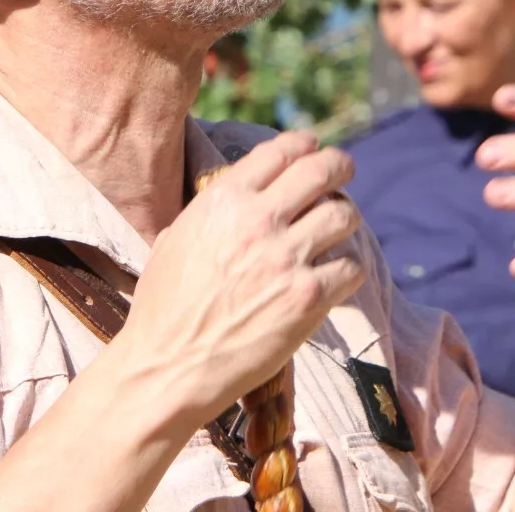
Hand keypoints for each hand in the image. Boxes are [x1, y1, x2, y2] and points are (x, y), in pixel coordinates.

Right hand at [117, 131, 366, 425]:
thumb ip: (212, 211)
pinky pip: (351, 266)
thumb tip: (239, 196)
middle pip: (322, 170)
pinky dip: (347, 269)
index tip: (313, 149)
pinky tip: (335, 276)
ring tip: (337, 230)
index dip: (304, 146)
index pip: (282, 150)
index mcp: (224, 199)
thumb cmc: (163, 308)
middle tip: (344, 171)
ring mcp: (286, 258)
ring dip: (344, 219)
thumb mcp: (175, 238)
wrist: (166, 368)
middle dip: (339, 166)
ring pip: (344, 215)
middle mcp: (258, 220)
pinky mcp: (307, 298)